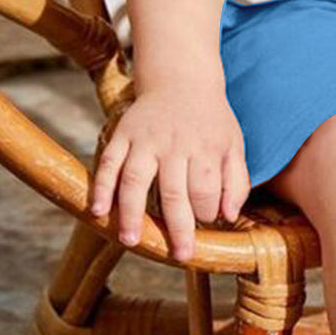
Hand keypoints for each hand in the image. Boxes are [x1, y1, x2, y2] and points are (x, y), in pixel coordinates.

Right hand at [90, 84, 249, 261]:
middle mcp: (175, 145)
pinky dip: (102, 186)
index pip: (206, 189)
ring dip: (131, 212)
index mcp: (206, 148)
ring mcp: (145, 140)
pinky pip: (109, 162)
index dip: (206, 212)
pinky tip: (98, 211)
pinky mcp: (123, 134)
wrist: (182, 79)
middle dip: (178, 226)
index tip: (204, 224)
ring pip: (135, 180)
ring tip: (131, 240)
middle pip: (173, 191)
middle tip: (180, 255)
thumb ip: (236, 180)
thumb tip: (230, 216)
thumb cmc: (211, 121)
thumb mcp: (234, 144)